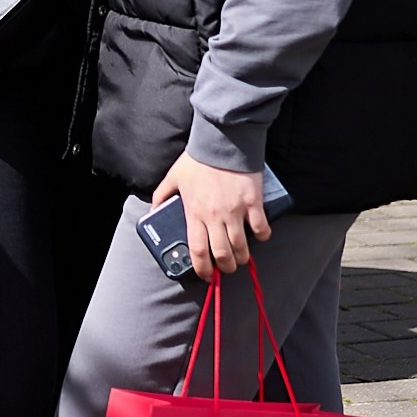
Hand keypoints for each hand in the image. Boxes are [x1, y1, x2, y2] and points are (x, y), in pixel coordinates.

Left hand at [149, 151, 271, 277]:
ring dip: (242, 257)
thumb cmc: (197, 160)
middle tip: (225, 268)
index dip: (201, 268)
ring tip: (241, 258)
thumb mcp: (173, 178)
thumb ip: (162, 196)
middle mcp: (214, 216)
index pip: (197, 250)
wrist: (222, 142)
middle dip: (225, 267)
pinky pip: (261, 228)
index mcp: (194, 213)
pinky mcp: (253, 203)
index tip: (205, 274)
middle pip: (222, 254)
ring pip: (242, 246)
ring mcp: (236, 211)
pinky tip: (260, 236)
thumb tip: (153, 212)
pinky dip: (262, 236)